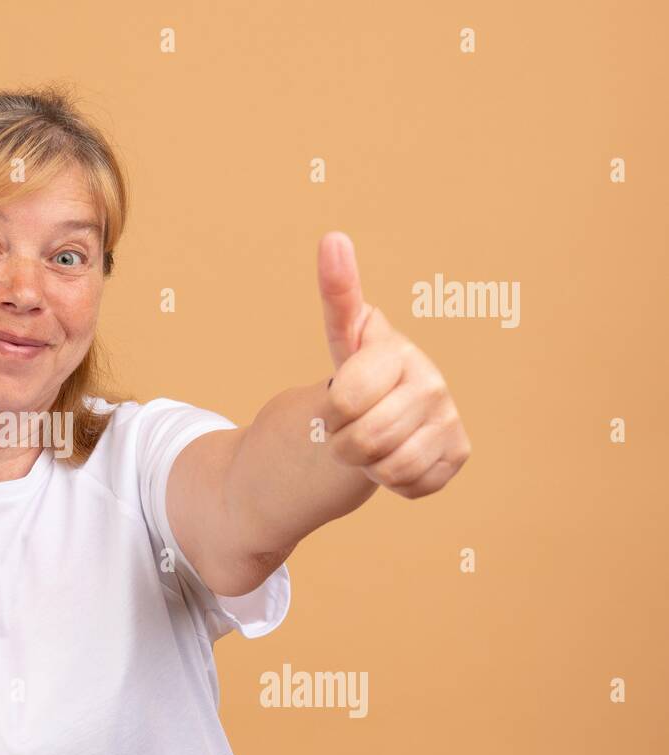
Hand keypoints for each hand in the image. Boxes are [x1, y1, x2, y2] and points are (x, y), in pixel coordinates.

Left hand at [316, 231, 469, 498]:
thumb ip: (337, 292)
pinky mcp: (458, 454)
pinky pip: (410, 485)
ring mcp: (450, 420)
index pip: (344, 402)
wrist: (384, 411)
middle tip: (349, 429)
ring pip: (388, 467)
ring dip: (368, 465)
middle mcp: (433, 383)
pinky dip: (393, 481)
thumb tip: (332, 237)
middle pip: (364, 441)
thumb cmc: (359, 370)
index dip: (329, 412)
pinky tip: (396, 454)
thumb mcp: (343, 335)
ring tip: (372, 442)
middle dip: (344, 444)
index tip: (338, 401)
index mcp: (400, 353)